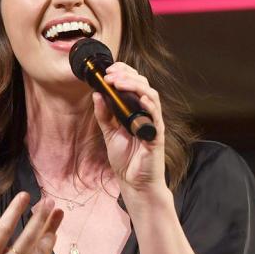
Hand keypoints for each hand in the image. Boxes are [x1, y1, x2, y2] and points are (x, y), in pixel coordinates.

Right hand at [0, 193, 62, 253]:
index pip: (3, 229)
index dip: (15, 211)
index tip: (25, 196)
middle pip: (27, 237)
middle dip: (40, 217)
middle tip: (49, 200)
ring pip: (39, 249)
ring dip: (50, 230)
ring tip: (58, 213)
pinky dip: (48, 250)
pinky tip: (54, 236)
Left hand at [92, 62, 166, 195]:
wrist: (134, 183)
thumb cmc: (126, 160)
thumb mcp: (109, 133)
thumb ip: (104, 115)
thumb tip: (97, 94)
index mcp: (135, 111)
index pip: (134, 85)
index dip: (124, 73)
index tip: (109, 70)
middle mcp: (146, 114)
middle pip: (143, 85)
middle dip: (126, 76)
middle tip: (110, 75)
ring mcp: (153, 123)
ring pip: (150, 96)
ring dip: (135, 86)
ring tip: (119, 82)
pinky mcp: (157, 135)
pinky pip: (156, 116)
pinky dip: (149, 105)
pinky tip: (140, 98)